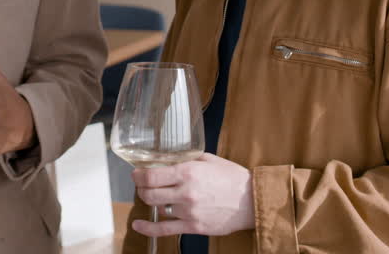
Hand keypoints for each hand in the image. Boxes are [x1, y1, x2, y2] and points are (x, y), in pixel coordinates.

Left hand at [130, 154, 254, 238]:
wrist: (252, 201)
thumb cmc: (232, 178)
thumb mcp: (209, 160)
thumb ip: (188, 159)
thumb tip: (170, 158)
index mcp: (188, 172)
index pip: (151, 175)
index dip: (138, 175)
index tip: (136, 173)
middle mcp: (185, 192)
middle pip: (149, 193)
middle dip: (141, 188)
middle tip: (142, 184)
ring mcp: (188, 211)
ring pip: (157, 208)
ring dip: (152, 201)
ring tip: (154, 196)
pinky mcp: (193, 226)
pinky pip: (164, 230)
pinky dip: (148, 228)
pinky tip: (138, 225)